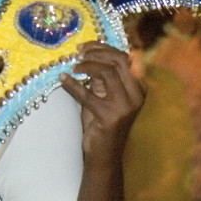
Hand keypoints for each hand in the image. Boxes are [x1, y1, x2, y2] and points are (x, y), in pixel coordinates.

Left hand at [59, 41, 146, 167]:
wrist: (104, 154)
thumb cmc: (103, 121)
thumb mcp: (105, 94)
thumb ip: (102, 76)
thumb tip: (88, 53)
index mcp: (139, 87)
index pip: (124, 57)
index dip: (103, 47)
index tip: (84, 46)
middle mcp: (137, 95)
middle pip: (119, 60)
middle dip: (96, 52)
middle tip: (78, 53)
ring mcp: (125, 106)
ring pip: (107, 72)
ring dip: (86, 66)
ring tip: (73, 67)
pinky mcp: (110, 117)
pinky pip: (88, 95)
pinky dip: (72, 85)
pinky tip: (62, 79)